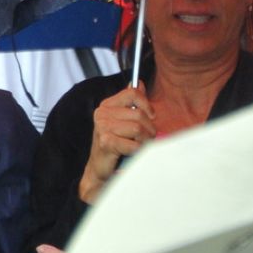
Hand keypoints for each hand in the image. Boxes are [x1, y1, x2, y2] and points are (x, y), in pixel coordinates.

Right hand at [80, 82, 153, 203]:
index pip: (132, 93)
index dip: (146, 104)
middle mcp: (102, 113)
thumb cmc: (115, 145)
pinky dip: (137, 151)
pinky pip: (133, 144)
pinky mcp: (105, 142)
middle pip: (139, 114)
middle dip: (149, 129)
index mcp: (107, 105)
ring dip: (144, 141)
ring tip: (139, 146)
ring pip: (138, 128)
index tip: (151, 116)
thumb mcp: (124, 121)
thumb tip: (140, 83)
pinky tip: (132, 153)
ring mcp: (102, 127)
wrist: (100, 169)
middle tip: (146, 138)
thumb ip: (132, 102)